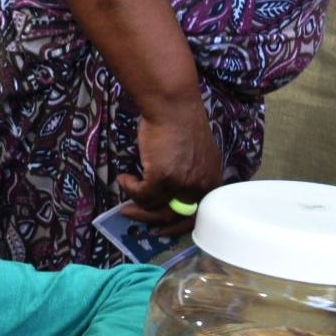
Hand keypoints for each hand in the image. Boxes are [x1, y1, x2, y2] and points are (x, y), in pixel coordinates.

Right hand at [115, 102, 220, 237]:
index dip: (176, 225)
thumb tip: (169, 192)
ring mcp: (181, 184)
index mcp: (211, 182)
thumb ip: (190, 175)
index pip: (196, 215)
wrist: (173, 106)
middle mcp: (199, 186)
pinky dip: (128, 186)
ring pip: (153, 206)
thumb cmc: (182, 123)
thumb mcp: (195, 155)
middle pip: (172, 216)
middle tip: (130, 214)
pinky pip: (140, 193)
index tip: (160, 229)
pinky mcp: (162, 178)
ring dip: (134, 199)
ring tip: (124, 186)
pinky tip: (123, 177)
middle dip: (148, 219)